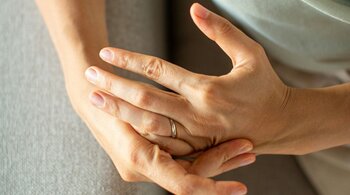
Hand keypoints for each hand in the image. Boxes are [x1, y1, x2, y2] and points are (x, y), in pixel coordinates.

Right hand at [75, 93, 253, 194]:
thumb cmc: (102, 94)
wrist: (85, 92)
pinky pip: (181, 158)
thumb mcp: (125, 104)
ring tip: (245, 146)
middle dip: (221, 165)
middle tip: (250, 151)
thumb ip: (152, 115)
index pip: (183, 186)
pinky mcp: (150, 154)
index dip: (212, 189)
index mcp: (137, 158)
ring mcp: (146, 163)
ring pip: (189, 166)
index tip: (241, 189)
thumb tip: (197, 129)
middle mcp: (142, 168)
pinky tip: (225, 143)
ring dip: (216, 157)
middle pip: (191, 176)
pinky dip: (202, 152)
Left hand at [86, 3, 290, 153]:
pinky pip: (162, 141)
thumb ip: (221, 31)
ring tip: (96, 99)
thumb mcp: (250, 54)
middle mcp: (197, 114)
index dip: (129, 59)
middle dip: (114, 86)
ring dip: (120, 110)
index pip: (158, 70)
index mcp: (207, 89)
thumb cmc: (265, 87)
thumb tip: (194, 8)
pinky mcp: (196, 148)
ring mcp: (194, 135)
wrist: (280, 125)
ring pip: (148, 123)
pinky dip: (139, 131)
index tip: (106, 52)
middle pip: (145, 99)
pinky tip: (121, 121)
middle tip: (89, 75)